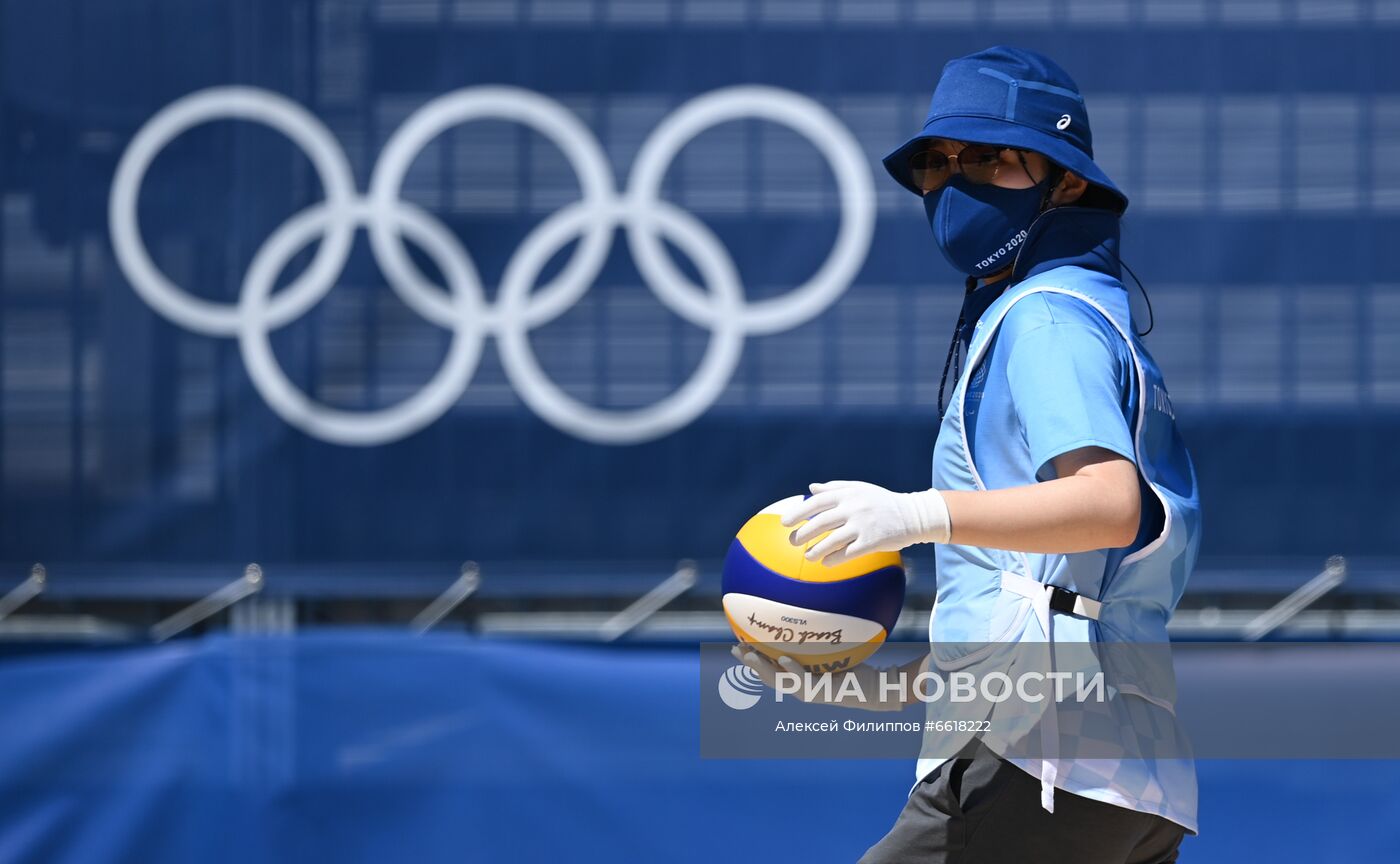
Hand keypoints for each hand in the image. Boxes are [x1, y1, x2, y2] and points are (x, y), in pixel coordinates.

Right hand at [730, 645, 907, 711]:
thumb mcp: (836, 649)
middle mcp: (802, 688)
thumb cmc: (857, 667)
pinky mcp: (824, 694)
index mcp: (800, 678)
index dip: (753, 659)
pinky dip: (793, 669)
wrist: (877, 688)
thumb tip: (814, 606)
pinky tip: (784, 658)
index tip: (737, 644)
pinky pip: (804, 681)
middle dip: (751, 663)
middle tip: (735, 649)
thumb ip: (822, 635)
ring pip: (780, 681)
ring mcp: (811, 692)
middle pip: (768, 676)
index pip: (770, 669)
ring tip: (750, 655)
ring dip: (763, 668)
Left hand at [781, 480, 950, 565]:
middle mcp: (854, 508)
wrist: (913, 515)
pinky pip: (847, 553)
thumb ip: (835, 488)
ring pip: (832, 540)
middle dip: (803, 533)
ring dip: (816, 550)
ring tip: (808, 556)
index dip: (799, 513)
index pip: (818, 502)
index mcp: (849, 494)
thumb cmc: (882, 502)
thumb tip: (811, 488)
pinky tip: (826, 562)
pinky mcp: (872, 542)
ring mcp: (863, 525)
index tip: (785, 522)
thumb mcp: (860, 489)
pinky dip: (833, 559)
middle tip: (792, 541)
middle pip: (821, 522)